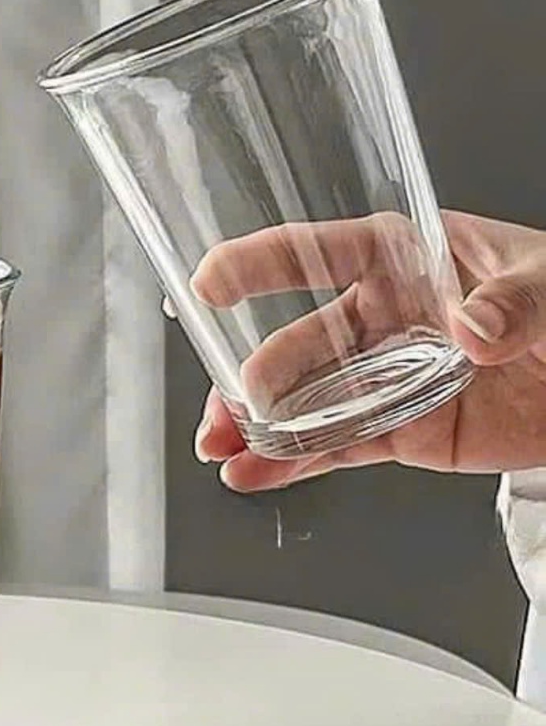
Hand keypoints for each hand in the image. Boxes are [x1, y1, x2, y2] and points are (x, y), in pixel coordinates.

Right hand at [191, 210, 545, 490]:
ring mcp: (382, 378)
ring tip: (224, 448)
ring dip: (258, 426)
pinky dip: (295, 463)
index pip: (318, 252)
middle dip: (253, 376)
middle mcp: (380, 318)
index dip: (259, 264)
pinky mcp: (398, 429)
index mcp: (404, 259)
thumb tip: (472, 326)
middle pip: (297, 342)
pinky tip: (258, 473)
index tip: (210, 283)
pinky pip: (338, 446)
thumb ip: (516, 301)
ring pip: (304, 402)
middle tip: (234, 405)